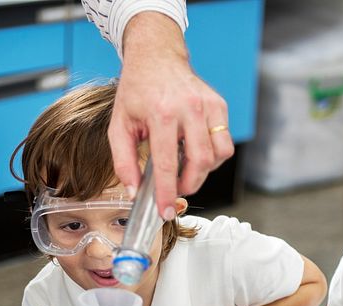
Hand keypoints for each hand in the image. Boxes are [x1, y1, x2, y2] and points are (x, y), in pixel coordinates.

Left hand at [111, 12, 233, 216]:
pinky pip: (224, 143)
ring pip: (218, 155)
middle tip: (175, 190)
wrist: (156, 57)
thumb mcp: (119, 125)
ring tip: (185, 169)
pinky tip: (194, 151)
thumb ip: (123, 162)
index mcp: (161, 114)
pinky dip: (212, 156)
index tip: (165, 212)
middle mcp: (189, 108)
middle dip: (189, 185)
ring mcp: (208, 106)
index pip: (168, 164)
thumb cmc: (137, 91)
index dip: (167, 193)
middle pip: (201, 162)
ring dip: (203, 172)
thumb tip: (134, 192)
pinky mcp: (219, 105)